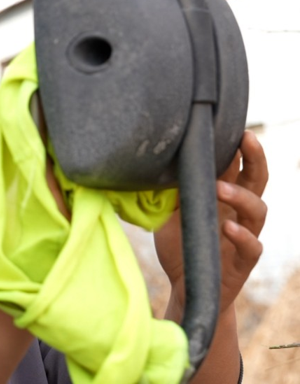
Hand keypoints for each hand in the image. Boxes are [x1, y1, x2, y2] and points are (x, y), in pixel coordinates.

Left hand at [154, 130, 267, 315]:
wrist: (186, 288)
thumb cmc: (180, 245)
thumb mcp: (168, 215)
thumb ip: (168, 192)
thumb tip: (150, 163)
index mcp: (222, 197)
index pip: (235, 166)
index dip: (237, 146)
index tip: (229, 122)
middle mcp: (237, 213)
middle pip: (257, 180)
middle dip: (255, 157)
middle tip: (245, 137)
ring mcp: (243, 236)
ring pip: (258, 210)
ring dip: (242, 196)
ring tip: (220, 188)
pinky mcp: (242, 263)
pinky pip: (253, 247)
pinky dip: (242, 236)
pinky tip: (227, 228)